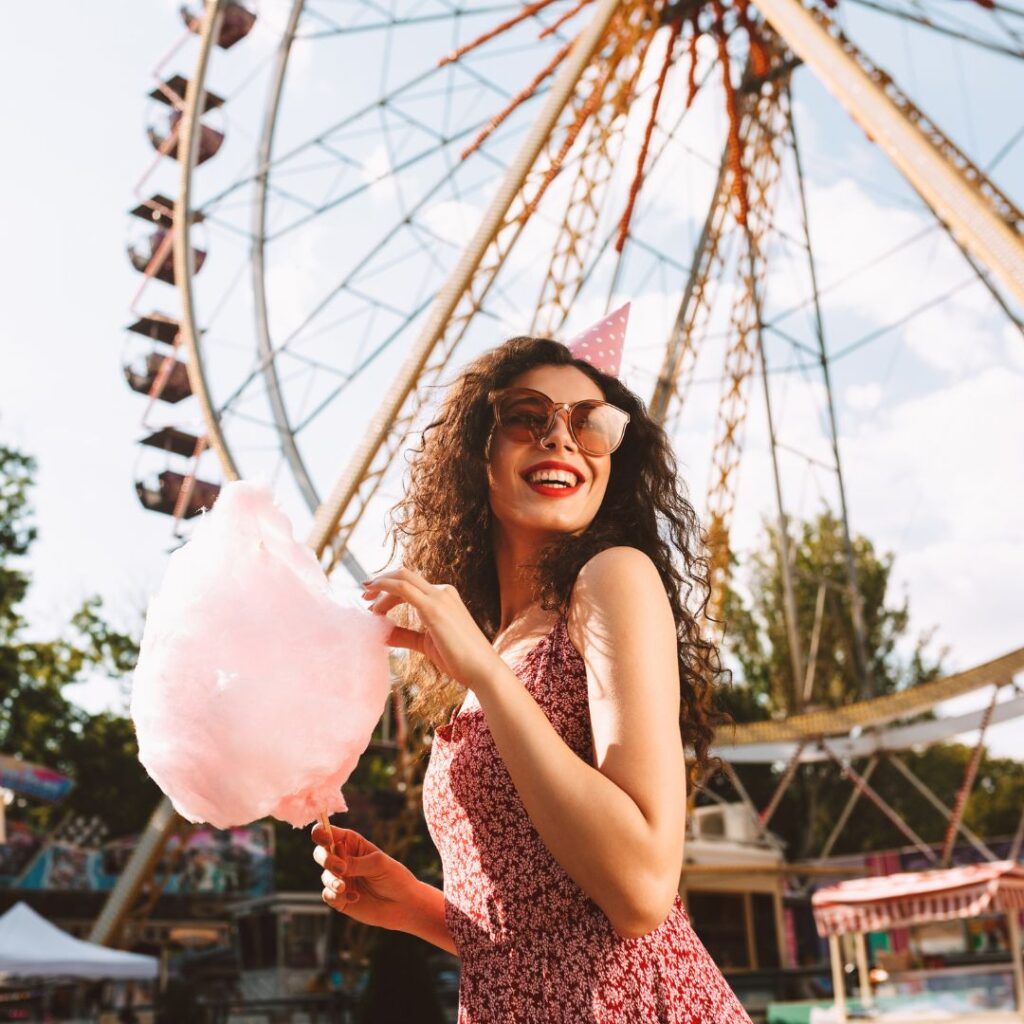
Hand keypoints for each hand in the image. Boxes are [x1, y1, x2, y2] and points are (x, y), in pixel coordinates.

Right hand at [312, 823, 420, 930]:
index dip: (321, 833)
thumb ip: (356, 863)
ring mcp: (341, 879)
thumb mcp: (378, 864)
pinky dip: (337, 896)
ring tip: (345, 887)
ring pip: (324, 875)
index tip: (326, 840)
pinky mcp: (339, 898)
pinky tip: (355, 898)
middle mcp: (343, 859)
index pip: (329, 833)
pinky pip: (327, 895)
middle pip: (320, 853)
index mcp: (352, 843)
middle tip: (341, 868)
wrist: (403, 905)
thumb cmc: (395, 877)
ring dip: (332, 880)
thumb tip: (337, 865)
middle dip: (326, 859)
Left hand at [361, 567, 500, 687]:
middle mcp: (442, 592)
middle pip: (404, 575)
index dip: (389, 588)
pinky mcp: (434, 608)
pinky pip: (403, 591)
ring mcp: (439, 597)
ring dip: (380, 587)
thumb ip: (405, 635)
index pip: (411, 584)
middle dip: (381, 581)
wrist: (481, 669)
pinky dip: (385, 594)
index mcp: (444, 597)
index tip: (372, 599)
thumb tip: (382, 634)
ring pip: (402, 579)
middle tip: (363, 594)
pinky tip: (375, 609)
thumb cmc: (459, 659)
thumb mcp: (426, 643)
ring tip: (367, 603)